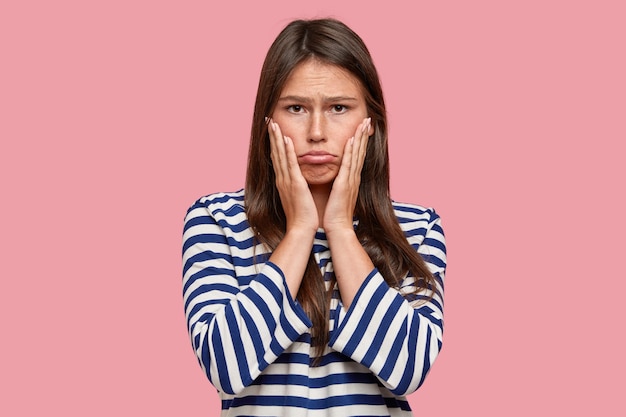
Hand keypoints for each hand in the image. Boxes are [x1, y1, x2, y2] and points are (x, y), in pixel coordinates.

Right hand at [268, 118, 318, 233]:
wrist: (301, 229)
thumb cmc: (302, 216)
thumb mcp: (297, 197)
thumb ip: (296, 186)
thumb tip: (297, 179)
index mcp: (283, 182)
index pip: (278, 158)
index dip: (274, 143)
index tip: (273, 130)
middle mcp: (282, 179)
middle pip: (275, 153)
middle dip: (272, 136)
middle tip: (269, 120)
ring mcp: (287, 181)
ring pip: (280, 156)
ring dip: (277, 139)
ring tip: (273, 124)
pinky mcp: (295, 185)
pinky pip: (290, 165)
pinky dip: (288, 151)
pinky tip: (286, 139)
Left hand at [322, 117, 370, 232]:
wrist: (337, 228)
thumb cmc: (335, 214)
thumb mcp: (338, 195)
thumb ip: (339, 185)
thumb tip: (337, 179)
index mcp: (351, 179)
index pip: (357, 157)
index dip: (360, 142)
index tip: (362, 128)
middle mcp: (354, 177)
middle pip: (360, 152)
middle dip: (363, 135)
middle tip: (367, 120)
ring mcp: (351, 180)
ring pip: (357, 154)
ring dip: (360, 137)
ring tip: (364, 123)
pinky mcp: (344, 184)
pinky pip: (349, 164)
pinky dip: (351, 151)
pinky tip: (352, 139)